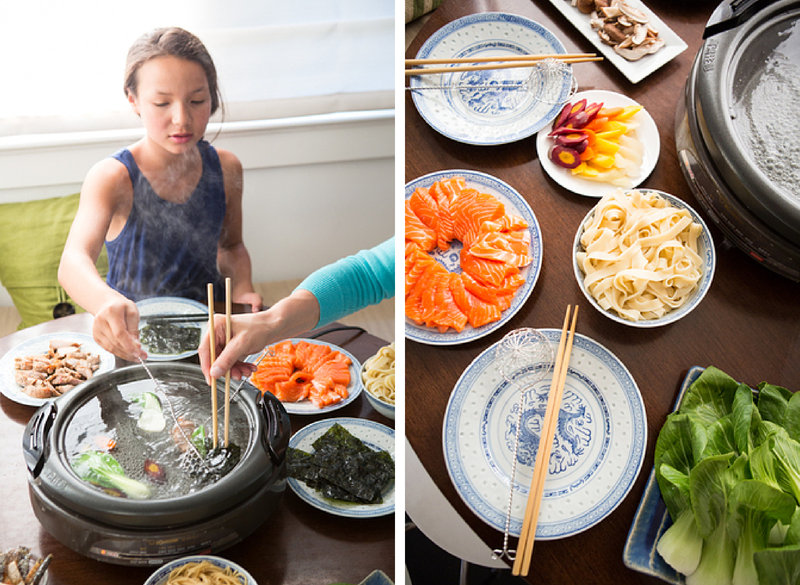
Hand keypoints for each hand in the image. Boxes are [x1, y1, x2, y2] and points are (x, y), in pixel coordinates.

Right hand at [92, 297, 145, 360]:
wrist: (106, 304)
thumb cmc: (121, 307)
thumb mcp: (132, 311)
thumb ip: (134, 327)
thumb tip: (135, 344)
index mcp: (110, 313)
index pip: (119, 333)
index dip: (129, 344)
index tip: (139, 351)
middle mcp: (100, 322)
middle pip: (115, 342)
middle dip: (130, 351)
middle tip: (143, 356)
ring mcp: (96, 331)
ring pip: (112, 348)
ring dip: (126, 355)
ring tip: (138, 357)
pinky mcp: (96, 337)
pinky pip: (109, 348)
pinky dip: (120, 353)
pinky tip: (129, 354)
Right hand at [198, 290, 319, 384]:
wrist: (274, 326)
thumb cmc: (260, 327)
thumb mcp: (242, 344)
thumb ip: (227, 359)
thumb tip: (214, 372)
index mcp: (216, 326)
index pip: (205, 349)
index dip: (207, 366)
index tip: (211, 379)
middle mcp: (218, 332)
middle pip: (214, 357)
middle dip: (226, 368)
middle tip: (235, 376)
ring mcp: (224, 340)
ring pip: (223, 361)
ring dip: (235, 369)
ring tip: (246, 371)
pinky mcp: (231, 346)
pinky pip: (231, 361)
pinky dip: (239, 366)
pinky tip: (248, 368)